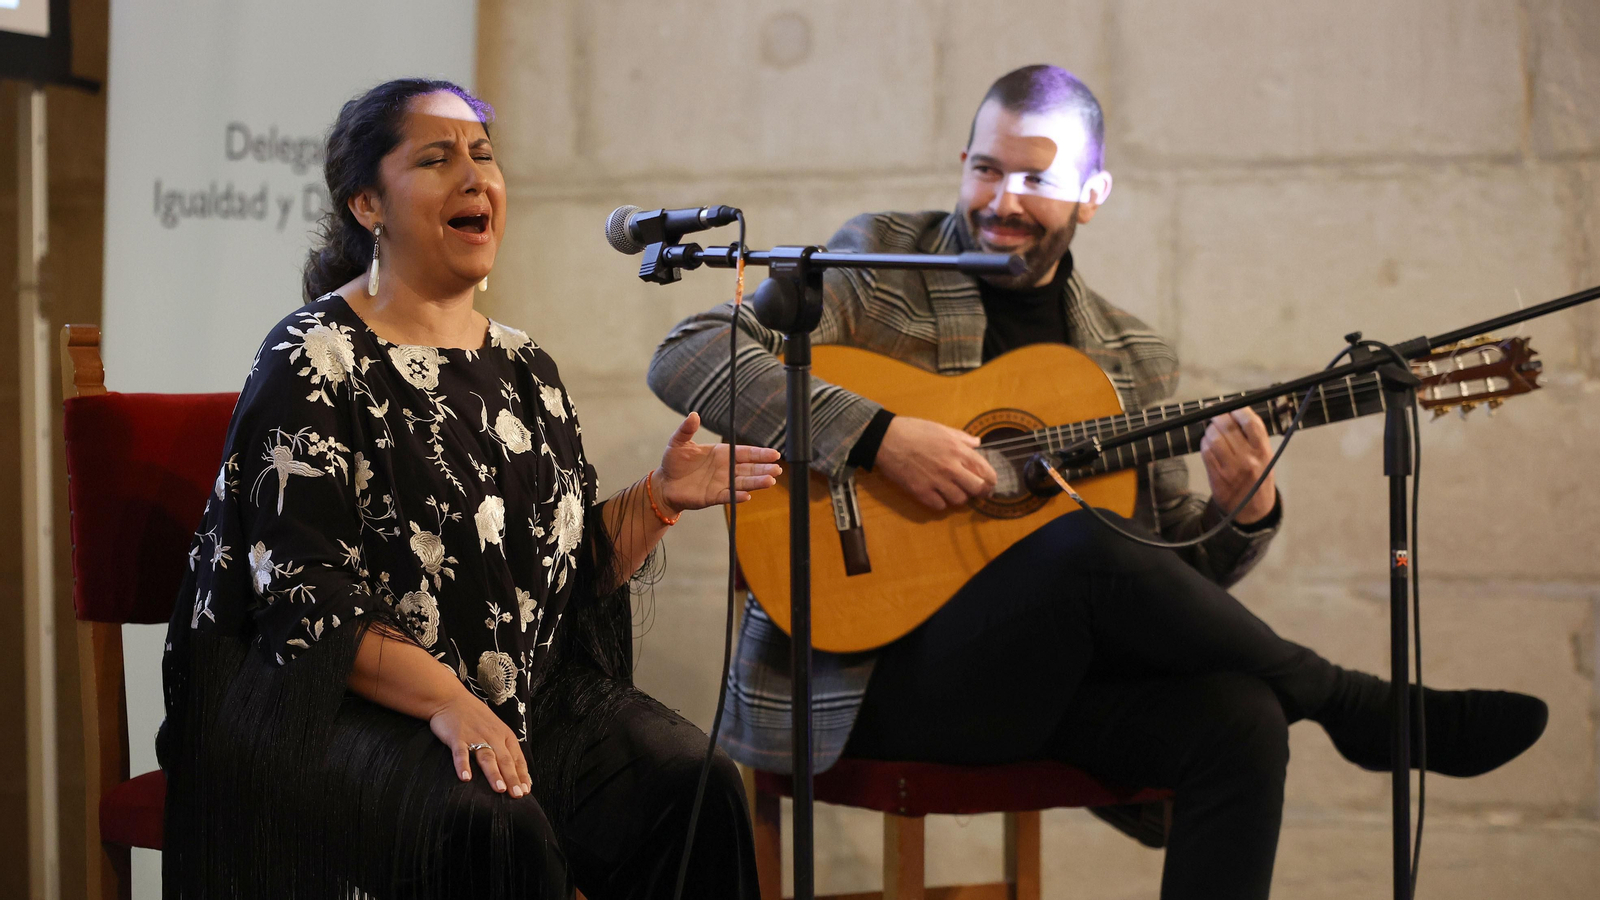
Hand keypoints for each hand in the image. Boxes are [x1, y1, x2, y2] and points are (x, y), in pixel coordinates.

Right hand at [428, 692, 531, 797]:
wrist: (450, 698)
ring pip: (487, 757)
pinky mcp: (457, 737)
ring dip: (494, 774)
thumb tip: (515, 771)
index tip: (526, 791)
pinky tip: (465, 778)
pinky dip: (463, 765)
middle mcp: (492, 736)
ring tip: (500, 789)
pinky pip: (460, 753)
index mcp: (504, 735)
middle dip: (513, 778)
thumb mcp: (495, 728)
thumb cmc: (474, 716)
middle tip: (518, 795)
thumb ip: (504, 748)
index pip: (516, 757)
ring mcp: (474, 736)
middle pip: (505, 760)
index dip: (522, 774)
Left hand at [656, 412, 782, 514]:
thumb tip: (693, 415)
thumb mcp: (678, 442)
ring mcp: (722, 483)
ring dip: (756, 482)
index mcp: (722, 454)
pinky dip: (738, 496)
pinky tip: (747, 495)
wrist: (665, 484)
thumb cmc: (674, 462)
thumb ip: (686, 430)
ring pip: (743, 483)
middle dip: (764, 469)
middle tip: (777, 469)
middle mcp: (726, 469)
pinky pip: (728, 496)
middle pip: (750, 469)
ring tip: (770, 481)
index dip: (760, 454)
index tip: (774, 454)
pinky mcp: (714, 497)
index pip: (745, 453)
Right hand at [874, 416, 997, 510]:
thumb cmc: (914, 430)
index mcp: (958, 450)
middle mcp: (951, 467)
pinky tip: (937, 495)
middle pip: (977, 489)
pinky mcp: (921, 492)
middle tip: (977, 492)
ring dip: (959, 497)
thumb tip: (978, 443)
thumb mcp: (941, 428)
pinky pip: (939, 506)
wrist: (886, 439)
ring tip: (953, 491)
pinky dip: (940, 502)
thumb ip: (962, 438)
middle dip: (980, 492)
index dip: (991, 480)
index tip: (990, 483)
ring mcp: (936, 481)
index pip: (986, 471)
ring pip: (959, 500)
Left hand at [1200, 407, 1276, 524]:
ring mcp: (1232, 468)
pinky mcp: (1217, 476)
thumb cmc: (1259, 477)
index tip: (1231, 407)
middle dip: (1218, 417)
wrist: (1252, 509)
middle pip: (1228, 427)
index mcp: (1264, 452)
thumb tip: (1232, 411)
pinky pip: (1205, 452)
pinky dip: (1204, 443)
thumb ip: (1253, 436)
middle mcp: (1249, 460)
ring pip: (1214, 438)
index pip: (1251, 423)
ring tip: (1212, 431)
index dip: (1238, 410)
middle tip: (1214, 414)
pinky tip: (1208, 444)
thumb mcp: (1266, 457)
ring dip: (1209, 430)